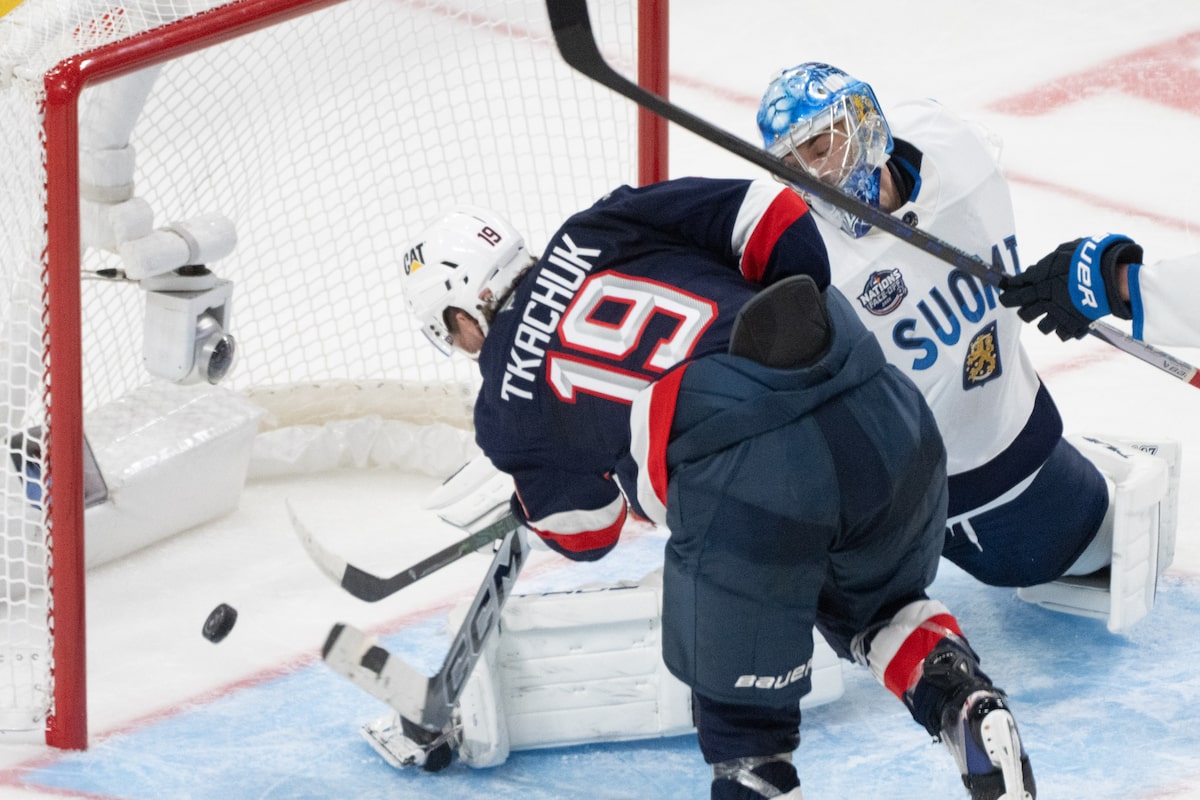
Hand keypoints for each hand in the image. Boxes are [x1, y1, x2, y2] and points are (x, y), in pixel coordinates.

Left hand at [1000, 234, 1141, 339]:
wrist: (1109, 272)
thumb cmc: (1086, 257)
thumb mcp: (1061, 253)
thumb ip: (1044, 265)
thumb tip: (1032, 271)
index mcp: (1040, 284)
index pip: (1014, 295)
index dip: (1008, 296)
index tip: (1007, 295)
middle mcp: (1046, 302)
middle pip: (1025, 314)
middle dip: (1026, 310)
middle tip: (1030, 305)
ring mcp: (1060, 315)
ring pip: (1042, 327)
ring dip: (1045, 322)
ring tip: (1052, 315)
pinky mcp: (1075, 324)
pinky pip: (1062, 334)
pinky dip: (1065, 329)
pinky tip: (1069, 321)